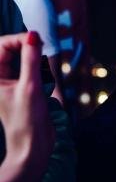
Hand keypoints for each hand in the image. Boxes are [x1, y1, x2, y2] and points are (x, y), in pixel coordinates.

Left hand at [0, 32, 53, 167]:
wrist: (32, 147)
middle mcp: (1, 78)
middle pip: (12, 50)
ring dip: (36, 60)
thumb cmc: (26, 119)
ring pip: (23, 59)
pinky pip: (31, 69)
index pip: (3, 45)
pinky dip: (40, 70)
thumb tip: (33, 35)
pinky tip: (46, 80)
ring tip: (43, 71)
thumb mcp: (30, 86)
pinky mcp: (23, 88)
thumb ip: (31, 59)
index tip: (37, 41)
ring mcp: (11, 82)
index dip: (20, 39)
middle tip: (43, 54)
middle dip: (28, 49)